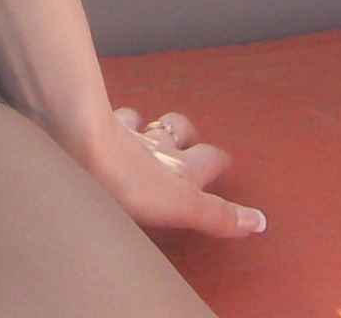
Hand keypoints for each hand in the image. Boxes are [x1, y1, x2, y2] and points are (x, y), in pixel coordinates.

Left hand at [70, 104, 266, 238]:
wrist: (80, 143)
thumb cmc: (130, 181)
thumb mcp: (181, 207)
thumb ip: (217, 216)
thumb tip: (260, 221)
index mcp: (179, 168)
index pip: (207, 160)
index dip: (216, 160)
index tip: (223, 160)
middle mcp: (154, 147)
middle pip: (176, 130)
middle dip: (184, 132)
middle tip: (187, 134)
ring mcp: (121, 134)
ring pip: (139, 122)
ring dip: (144, 123)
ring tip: (143, 124)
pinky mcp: (89, 129)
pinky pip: (100, 119)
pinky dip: (103, 119)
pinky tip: (95, 123)